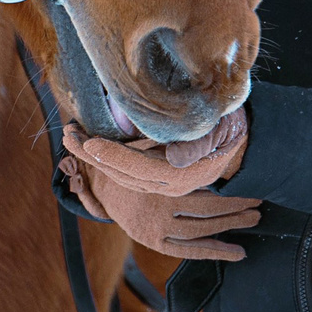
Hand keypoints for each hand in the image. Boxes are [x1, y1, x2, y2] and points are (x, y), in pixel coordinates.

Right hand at [61, 153, 260, 261]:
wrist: (101, 182)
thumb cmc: (133, 156)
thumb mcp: (148, 142)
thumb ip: (170, 142)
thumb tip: (197, 136)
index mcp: (158, 181)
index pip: (202, 186)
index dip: (228, 186)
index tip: (249, 181)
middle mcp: (157, 207)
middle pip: (207, 210)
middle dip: (236, 207)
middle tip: (259, 203)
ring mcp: (155, 228)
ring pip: (201, 230)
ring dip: (231, 225)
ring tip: (254, 218)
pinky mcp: (154, 241)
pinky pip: (189, 250)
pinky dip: (215, 252)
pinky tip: (237, 252)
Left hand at [64, 108, 247, 197]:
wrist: (243, 140)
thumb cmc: (232, 127)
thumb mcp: (223, 130)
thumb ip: (198, 145)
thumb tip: (172, 158)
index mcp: (182, 176)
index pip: (140, 169)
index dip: (114, 156)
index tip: (90, 143)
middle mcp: (168, 184)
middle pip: (122, 174)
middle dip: (92, 155)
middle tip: (67, 134)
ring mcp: (161, 182)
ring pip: (120, 174)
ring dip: (93, 156)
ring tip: (72, 136)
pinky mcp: (156, 175)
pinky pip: (125, 171)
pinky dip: (105, 157)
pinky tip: (90, 144)